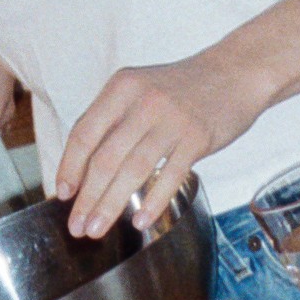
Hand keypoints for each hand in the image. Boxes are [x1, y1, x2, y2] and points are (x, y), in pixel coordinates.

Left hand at [54, 41, 270, 238]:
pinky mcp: (197, 137)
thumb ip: (115, 120)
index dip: (69, 167)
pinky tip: (141, 222)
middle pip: (105, 158)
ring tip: (98, 228)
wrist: (236, 71)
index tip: (62, 194)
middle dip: (87, 197)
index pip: (84, 133)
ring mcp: (171, 120)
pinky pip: (170, 177)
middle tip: (77, 225)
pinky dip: (153, 203)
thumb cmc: (183, 87)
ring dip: (111, 205)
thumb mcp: (141, 89)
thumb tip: (84, 168)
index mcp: (121, 87)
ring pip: (132, 171)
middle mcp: (142, 102)